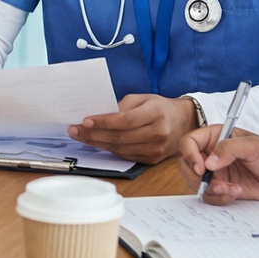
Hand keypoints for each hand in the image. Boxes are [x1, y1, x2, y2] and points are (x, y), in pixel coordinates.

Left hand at [70, 93, 198, 163]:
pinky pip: (126, 156)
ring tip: (80, 136)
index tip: (85, 120)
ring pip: (120, 149)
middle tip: (74, 130)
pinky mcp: (152, 160)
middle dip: (93, 134)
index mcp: (156, 113)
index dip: (104, 122)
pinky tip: (97, 143)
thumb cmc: (159, 107)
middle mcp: (158, 133)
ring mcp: (156, 149)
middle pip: (120, 137)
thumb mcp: (143, 98)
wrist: (183, 123)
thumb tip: (100, 115)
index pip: (125, 120)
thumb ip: (123, 105)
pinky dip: (109, 150)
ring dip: (97, 144)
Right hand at [176, 124, 258, 204]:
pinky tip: (236, 193)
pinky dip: (219, 198)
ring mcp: (216, 173)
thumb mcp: (252, 147)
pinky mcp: (223, 188)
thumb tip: (209, 162)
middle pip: (186, 165)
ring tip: (231, 189)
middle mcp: (211, 154)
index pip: (189, 143)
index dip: (190, 155)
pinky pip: (210, 196)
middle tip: (215, 183)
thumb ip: (228, 149)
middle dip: (197, 178)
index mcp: (214, 137)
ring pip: (196, 183)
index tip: (201, 168)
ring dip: (211, 190)